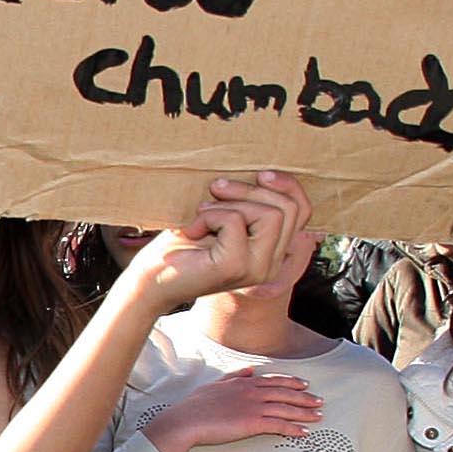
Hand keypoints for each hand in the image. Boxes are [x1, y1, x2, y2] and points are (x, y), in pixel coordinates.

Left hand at [116, 173, 313, 312]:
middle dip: (250, 189)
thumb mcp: (222, 214)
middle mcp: (270, 264)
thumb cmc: (182, 245)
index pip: (302, 210)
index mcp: (272, 251)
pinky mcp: (236, 266)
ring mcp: (257, 269)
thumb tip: (267, 172)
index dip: (287, 185)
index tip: (260, 173)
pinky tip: (194, 230)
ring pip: (270, 213)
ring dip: (229, 203)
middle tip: (215, 190)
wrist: (150, 279)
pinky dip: (210, 216)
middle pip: (288, 208)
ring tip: (203, 216)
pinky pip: (235, 220)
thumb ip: (249, 201)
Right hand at [142, 369, 321, 451]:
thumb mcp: (214, 385)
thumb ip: (233, 377)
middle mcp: (252, 392)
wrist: (186, 421)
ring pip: (286, 408)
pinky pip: (279, 425)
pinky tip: (303, 432)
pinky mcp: (252, 423)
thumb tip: (248, 371)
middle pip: (285, 393)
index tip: (304, 384)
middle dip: (304, 397)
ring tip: (318, 416)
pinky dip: (294, 428)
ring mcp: (253, 407)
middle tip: (318, 400)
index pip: (273, 380)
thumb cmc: (194, 406)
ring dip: (304, 412)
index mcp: (243, 383)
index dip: (291, 382)